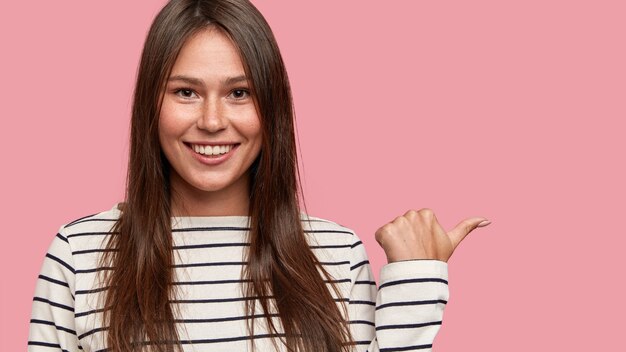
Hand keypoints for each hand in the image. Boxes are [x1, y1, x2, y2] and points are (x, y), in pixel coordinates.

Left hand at [374, 208, 489, 262]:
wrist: (419, 277)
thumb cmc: (435, 259)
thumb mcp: (452, 242)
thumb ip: (467, 227)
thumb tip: (488, 220)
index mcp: (428, 213)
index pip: (415, 220)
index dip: (417, 234)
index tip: (423, 245)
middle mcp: (413, 214)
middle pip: (402, 222)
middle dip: (406, 235)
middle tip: (414, 250)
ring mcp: (399, 222)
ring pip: (392, 229)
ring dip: (395, 240)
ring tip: (404, 252)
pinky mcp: (386, 231)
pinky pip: (380, 234)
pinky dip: (383, 243)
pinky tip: (392, 252)